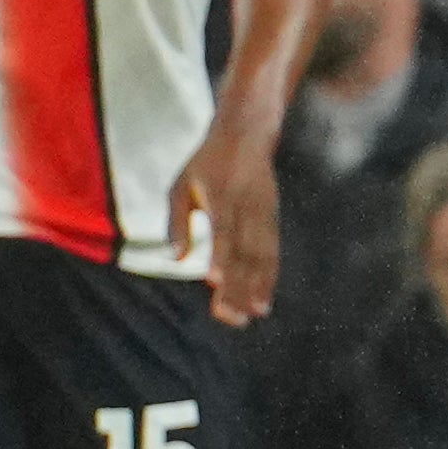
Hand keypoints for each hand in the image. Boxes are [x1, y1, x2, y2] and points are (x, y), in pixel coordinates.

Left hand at [169, 114, 279, 326]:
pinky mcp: (272, 218)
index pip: (222, 228)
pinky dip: (269, 277)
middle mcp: (246, 205)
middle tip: (231, 316)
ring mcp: (263, 212)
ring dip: (258, 286)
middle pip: (244, 250)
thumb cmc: (207, 162)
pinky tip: (263, 300)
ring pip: (262, 254)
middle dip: (238, 285)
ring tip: (253, 314)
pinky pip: (271, 252)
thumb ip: (177, 220)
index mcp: (221, 193)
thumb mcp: (182, 183)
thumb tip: (175, 259)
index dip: (220, 254)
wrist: (248, 131)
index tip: (215, 281)